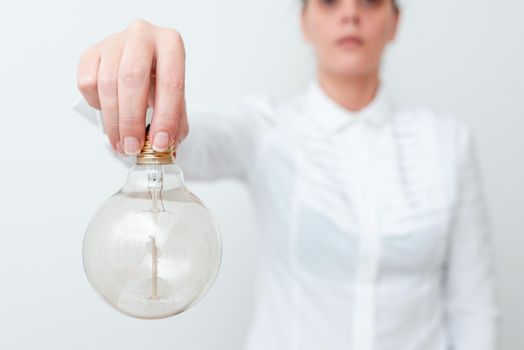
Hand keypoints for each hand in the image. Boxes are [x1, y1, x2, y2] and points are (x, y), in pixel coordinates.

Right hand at [77, 19, 187, 155]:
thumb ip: (175, 124)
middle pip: (132, 78)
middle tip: (132, 147)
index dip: (165, 117)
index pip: (170, 82)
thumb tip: (165, 149)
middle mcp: (142, 35)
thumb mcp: (176, 100)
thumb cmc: (160, 81)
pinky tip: (109, 112)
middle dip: (131, 120)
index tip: (159, 143)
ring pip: (107, 83)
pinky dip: (97, 104)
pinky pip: (88, 82)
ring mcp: (114, 41)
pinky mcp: (91, 52)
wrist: (142, 62)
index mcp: (171, 43)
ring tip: (121, 144)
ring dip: (113, 121)